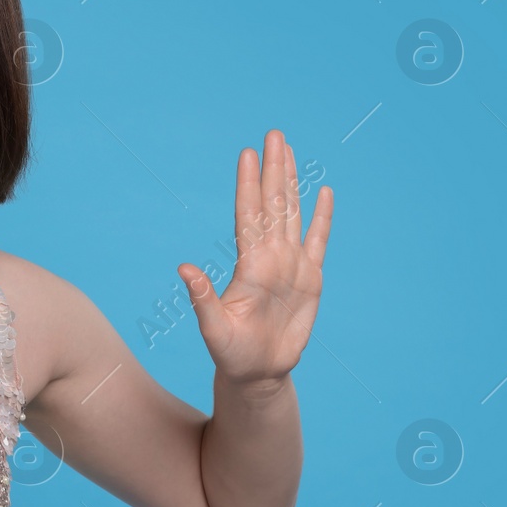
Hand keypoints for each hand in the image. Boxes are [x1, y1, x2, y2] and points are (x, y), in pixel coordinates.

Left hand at [178, 129, 333, 387]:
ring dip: (292, 182)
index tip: (247, 153)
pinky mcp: (310, 278)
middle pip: (272, 203)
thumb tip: (183, 268)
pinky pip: (318, 241)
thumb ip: (201, 298)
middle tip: (273, 133)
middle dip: (273, 168)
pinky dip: (322, 217)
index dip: (249, 183)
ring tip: (289, 150)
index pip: (249, 214)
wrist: (258, 372)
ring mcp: (290, 264)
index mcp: (249, 264)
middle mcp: (269, 257)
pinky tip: (324, 192)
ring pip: (292, 213)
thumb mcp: (214, 328)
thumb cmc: (231, 353)